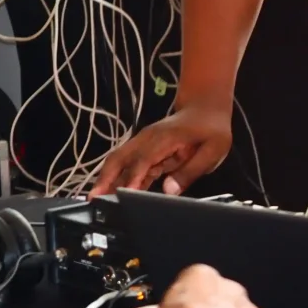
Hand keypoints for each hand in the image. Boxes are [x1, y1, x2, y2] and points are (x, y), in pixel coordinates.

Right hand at [93, 103, 232, 194]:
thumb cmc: (211, 128)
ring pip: (119, 162)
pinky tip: (114, 195)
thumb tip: (170, 190)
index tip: (124, 194)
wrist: (205, 107)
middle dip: (105, 178)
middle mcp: (148, 139)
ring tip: (97, 200)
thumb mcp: (212, 150)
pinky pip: (130, 167)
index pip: (143, 159)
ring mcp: (144, 144)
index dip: (133, 177)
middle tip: (94, 199)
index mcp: (164, 138)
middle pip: (120, 157)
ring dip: (107, 179)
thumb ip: (191, 171)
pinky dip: (120, 180)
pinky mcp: (146, 152)